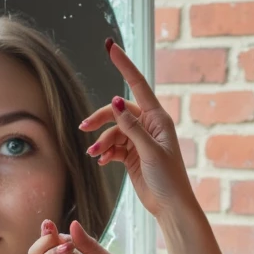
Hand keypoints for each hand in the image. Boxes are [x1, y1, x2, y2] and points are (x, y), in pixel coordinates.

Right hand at [80, 40, 195, 223]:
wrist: (170, 207)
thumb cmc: (168, 179)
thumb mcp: (149, 152)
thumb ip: (131, 127)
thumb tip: (116, 101)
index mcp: (158, 119)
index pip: (137, 85)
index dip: (124, 65)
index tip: (110, 46)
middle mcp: (149, 125)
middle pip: (118, 111)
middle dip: (101, 119)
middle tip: (84, 128)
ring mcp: (140, 140)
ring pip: (113, 131)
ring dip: (102, 141)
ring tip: (95, 155)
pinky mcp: (132, 155)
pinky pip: (113, 146)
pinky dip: (106, 152)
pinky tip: (102, 162)